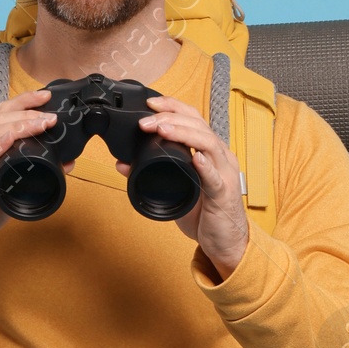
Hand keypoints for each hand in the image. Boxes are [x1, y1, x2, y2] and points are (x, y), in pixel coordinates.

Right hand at [0, 88, 54, 273]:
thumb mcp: (12, 188)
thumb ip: (34, 173)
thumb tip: (66, 162)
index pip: (0, 114)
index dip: (22, 102)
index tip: (45, 96)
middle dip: (26, 113)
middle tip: (50, 114)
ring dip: (18, 127)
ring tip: (40, 124)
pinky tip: (9, 140)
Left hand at [117, 95, 250, 278]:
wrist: (225, 244)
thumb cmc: (205, 215)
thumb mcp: (174, 191)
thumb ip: (151, 175)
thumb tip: (122, 164)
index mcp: (209, 152)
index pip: (193, 119)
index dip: (173, 107)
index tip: (150, 103)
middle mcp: (219, 157)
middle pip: (198, 125)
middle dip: (170, 117)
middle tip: (146, 120)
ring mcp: (224, 173)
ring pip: (207, 143)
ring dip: (183, 133)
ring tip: (162, 129)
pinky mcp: (224, 194)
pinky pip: (214, 176)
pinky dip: (204, 165)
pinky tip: (194, 158)